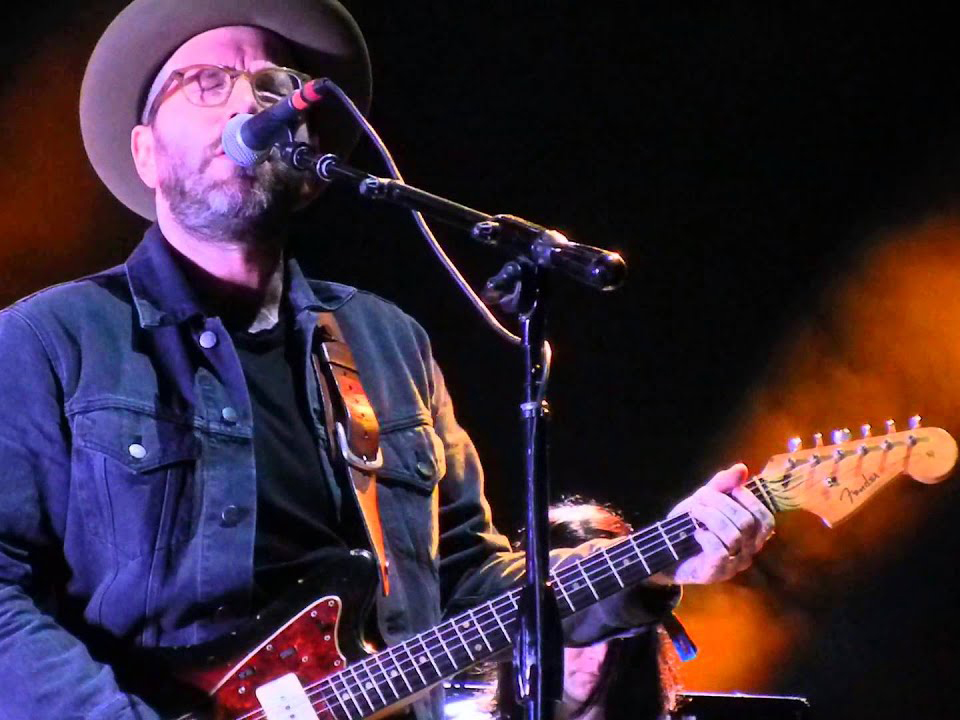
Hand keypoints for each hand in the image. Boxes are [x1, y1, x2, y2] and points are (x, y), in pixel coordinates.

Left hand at [649, 463, 774, 584]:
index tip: (729, 490)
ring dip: (710, 516)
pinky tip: (695, 532)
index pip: (765, 520)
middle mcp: (747, 553)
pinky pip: (720, 552)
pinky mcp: (716, 573)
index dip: (749, 500)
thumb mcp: (705, 501)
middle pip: (746, 523)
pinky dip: (706, 536)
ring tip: (694, 511)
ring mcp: (733, 566)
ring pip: (734, 536)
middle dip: (721, 503)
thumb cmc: (690, 525)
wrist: (664, 551)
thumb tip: (741, 468)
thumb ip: (723, 485)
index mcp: (751, 536)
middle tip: (700, 496)